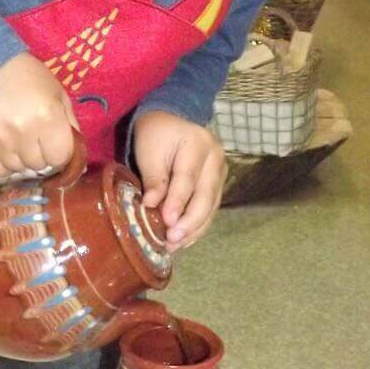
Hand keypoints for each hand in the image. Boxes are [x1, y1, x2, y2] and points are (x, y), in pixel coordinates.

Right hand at [0, 51, 76, 176]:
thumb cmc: (31, 79)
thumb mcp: (59, 95)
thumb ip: (71, 126)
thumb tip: (76, 158)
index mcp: (48, 117)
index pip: (60, 158)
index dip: (58, 151)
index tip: (52, 142)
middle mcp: (23, 131)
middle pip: (38, 165)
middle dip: (39, 154)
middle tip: (32, 136)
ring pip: (17, 169)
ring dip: (20, 159)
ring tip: (16, 138)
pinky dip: (1, 164)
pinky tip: (3, 147)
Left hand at [133, 110, 225, 250]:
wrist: (169, 122)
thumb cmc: (155, 136)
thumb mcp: (149, 152)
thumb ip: (153, 178)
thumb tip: (151, 206)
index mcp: (198, 143)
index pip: (187, 178)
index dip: (177, 202)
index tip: (166, 222)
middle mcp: (216, 158)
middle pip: (206, 195)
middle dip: (190, 222)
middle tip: (172, 240)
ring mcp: (221, 172)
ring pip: (211, 206)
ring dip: (194, 229)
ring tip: (175, 245)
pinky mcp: (218, 184)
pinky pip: (211, 208)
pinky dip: (198, 226)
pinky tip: (184, 240)